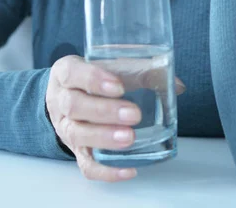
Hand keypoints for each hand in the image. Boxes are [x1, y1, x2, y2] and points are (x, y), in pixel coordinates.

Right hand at [46, 55, 185, 181]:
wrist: (65, 95)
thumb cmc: (91, 78)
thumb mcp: (106, 66)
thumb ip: (138, 70)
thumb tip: (176, 85)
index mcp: (66, 72)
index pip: (73, 73)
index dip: (93, 79)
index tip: (118, 86)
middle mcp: (60, 100)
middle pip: (74, 106)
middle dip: (105, 111)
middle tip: (133, 114)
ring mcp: (65, 127)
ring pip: (77, 134)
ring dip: (104, 138)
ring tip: (130, 138)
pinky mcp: (75, 151)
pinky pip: (85, 165)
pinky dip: (107, 170)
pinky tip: (128, 169)